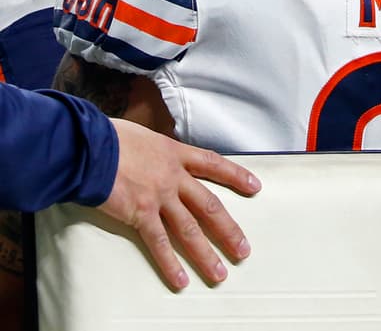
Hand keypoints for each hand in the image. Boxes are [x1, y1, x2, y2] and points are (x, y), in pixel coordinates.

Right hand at [98, 119, 260, 289]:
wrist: (90, 147)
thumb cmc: (109, 138)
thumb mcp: (142, 136)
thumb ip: (154, 150)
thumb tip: (151, 154)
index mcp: (175, 153)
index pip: (214, 164)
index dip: (236, 176)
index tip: (255, 187)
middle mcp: (173, 176)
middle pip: (209, 206)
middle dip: (228, 230)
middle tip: (243, 250)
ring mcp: (159, 196)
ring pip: (190, 229)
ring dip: (205, 254)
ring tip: (219, 273)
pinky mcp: (140, 213)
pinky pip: (159, 243)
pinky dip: (170, 263)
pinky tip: (180, 279)